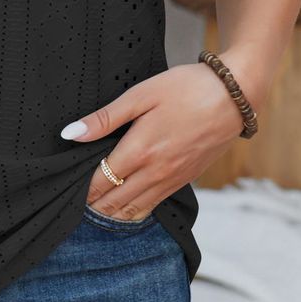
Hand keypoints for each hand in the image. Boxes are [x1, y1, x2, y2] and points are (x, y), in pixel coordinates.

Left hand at [61, 63, 243, 220]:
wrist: (234, 96)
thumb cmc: (186, 88)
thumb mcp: (141, 95)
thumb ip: (104, 118)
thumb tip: (70, 133)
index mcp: (140, 151)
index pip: (100, 183)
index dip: (80, 190)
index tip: (67, 186)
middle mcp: (155, 173)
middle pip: (113, 204)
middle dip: (92, 206)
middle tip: (73, 202)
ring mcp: (172, 180)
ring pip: (134, 211)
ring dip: (111, 213)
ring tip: (93, 208)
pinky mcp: (185, 180)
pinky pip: (153, 205)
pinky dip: (134, 210)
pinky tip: (124, 204)